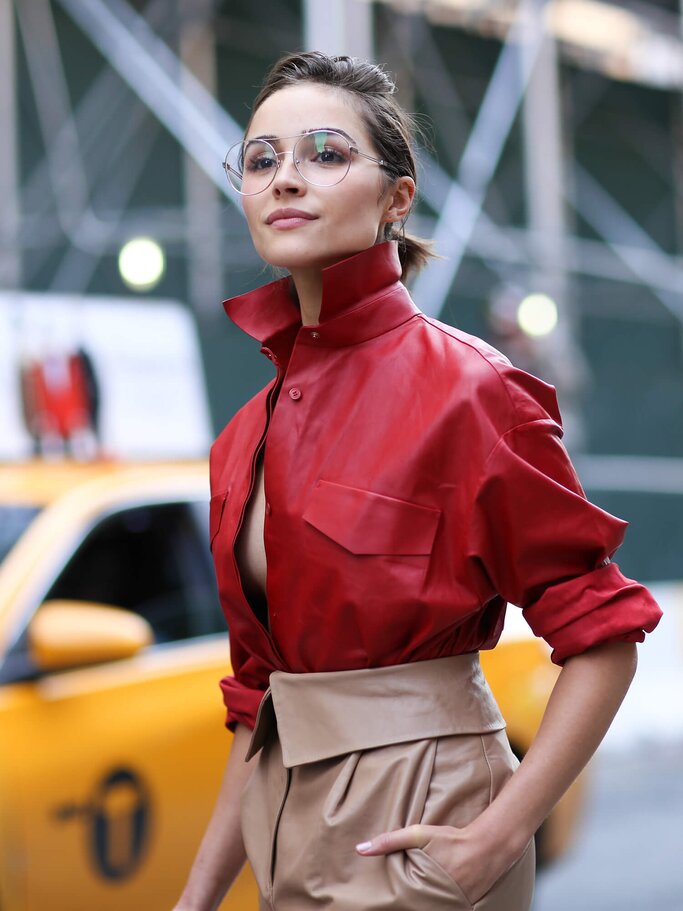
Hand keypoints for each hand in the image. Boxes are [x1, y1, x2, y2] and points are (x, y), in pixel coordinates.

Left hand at [356, 823, 517, 904]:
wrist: (487, 848)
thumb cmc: (451, 841)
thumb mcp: (419, 835)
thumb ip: (390, 841)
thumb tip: (360, 849)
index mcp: (421, 891)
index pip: (399, 906)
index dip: (389, 905)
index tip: (379, 903)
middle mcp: (434, 904)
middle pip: (413, 909)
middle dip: (403, 905)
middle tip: (388, 902)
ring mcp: (448, 908)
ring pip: (425, 910)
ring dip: (417, 905)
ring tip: (409, 900)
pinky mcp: (459, 909)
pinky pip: (441, 909)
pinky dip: (432, 905)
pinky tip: (424, 900)